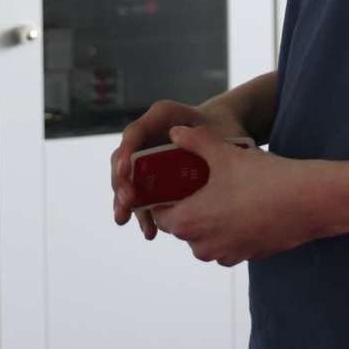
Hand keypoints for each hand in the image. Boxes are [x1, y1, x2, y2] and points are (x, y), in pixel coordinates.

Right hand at [111, 99, 249, 237]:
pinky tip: (151, 232)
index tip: (124, 172)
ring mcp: (148, 156)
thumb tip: (183, 147)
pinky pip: (142, 195)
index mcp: (161, 117)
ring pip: (129, 181)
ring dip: (129, 204)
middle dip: (121, 184)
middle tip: (127, 203)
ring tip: (134, 224)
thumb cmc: (224, 129)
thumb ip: (204, 138)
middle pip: (123, 159)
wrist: (227, 134)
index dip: (125, 152)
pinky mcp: (154, 177)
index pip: (134, 133)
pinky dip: (144, 213)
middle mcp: (149, 135)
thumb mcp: (218, 131)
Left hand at [150, 125, 326, 266]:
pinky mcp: (248, 256)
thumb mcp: (224, 152)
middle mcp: (203, 246)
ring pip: (205, 238)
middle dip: (186, 208)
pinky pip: (227, 244)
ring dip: (208, 220)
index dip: (162, 199)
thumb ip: (194, 141)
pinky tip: (241, 206)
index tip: (170, 183)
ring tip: (219, 193)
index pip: (160, 216)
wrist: (309, 202)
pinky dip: (228, 229)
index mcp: (189, 222)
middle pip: (182, 227)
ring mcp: (226, 255)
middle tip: (194, 184)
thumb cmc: (263, 178)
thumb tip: (174, 132)